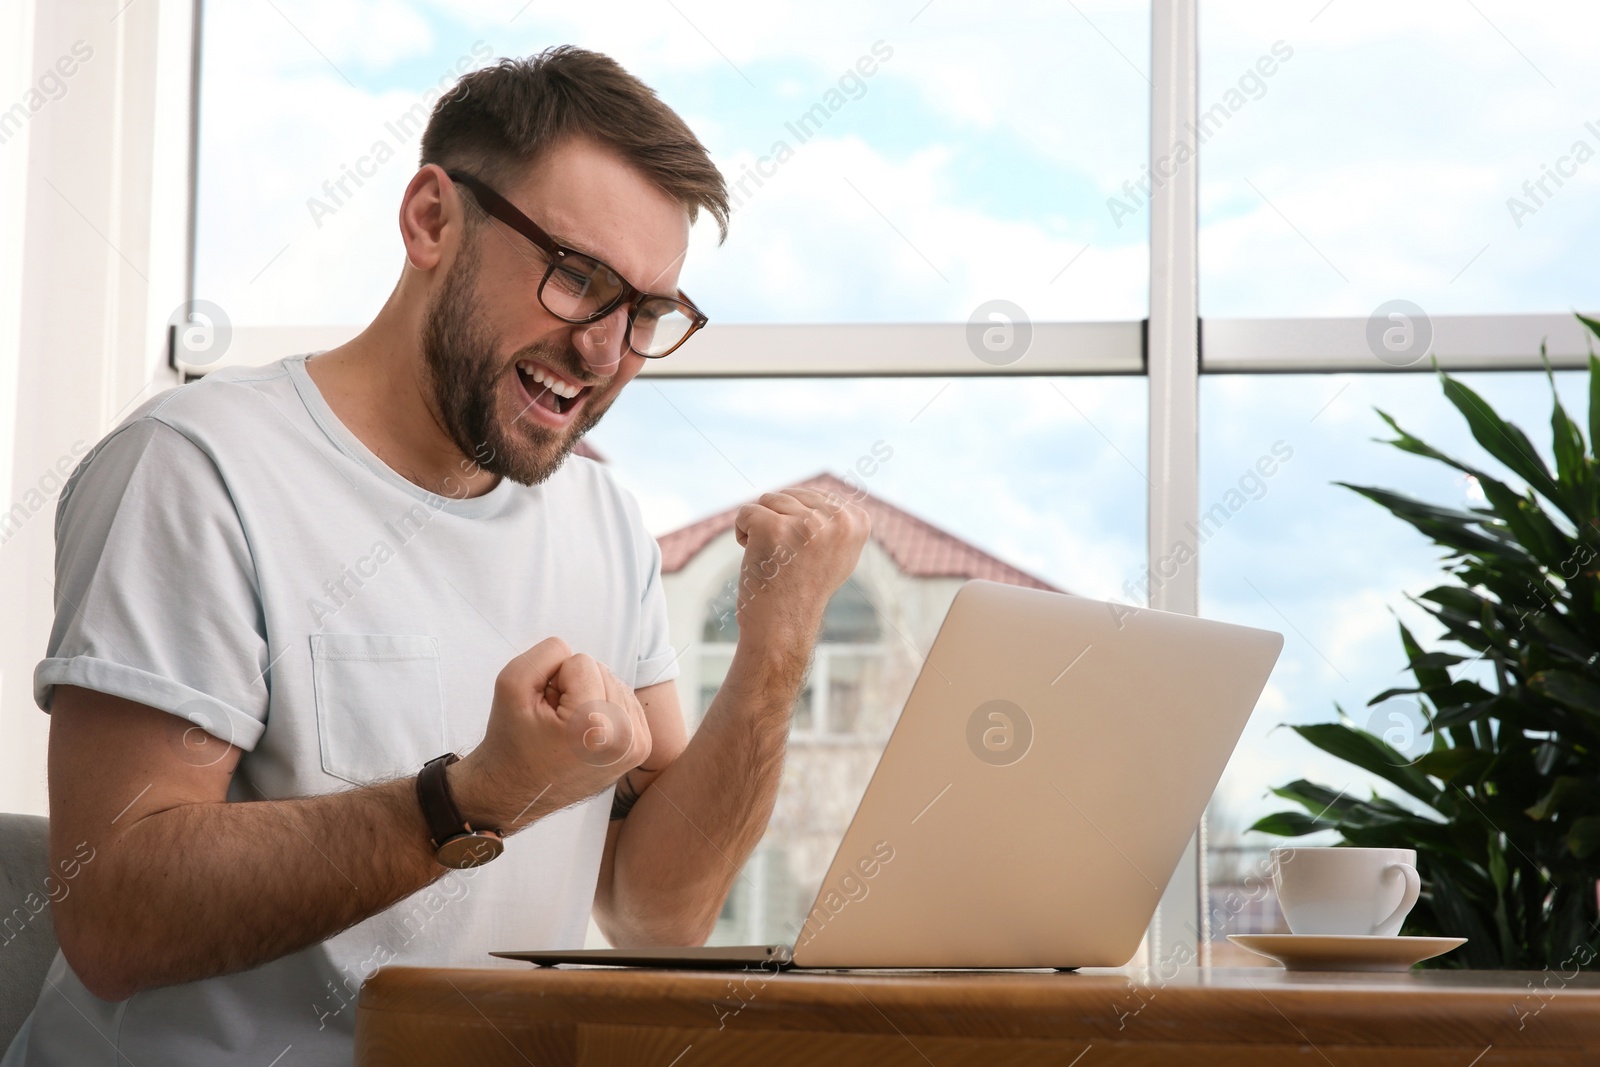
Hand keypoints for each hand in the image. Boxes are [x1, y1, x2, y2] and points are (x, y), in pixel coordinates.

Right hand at [450, 637, 651, 833]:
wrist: (516, 793)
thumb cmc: (511, 742)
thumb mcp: (511, 685)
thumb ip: (545, 654)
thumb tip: (575, 653)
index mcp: (594, 726)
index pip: (581, 661)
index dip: (554, 679)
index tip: (544, 712)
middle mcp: (624, 738)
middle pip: (602, 670)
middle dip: (573, 688)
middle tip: (553, 722)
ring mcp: (636, 745)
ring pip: (614, 682)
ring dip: (588, 697)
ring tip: (567, 729)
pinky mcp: (641, 748)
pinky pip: (623, 700)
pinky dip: (602, 708)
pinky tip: (583, 733)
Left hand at [732, 485, 869, 646]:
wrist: (782, 627)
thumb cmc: (804, 589)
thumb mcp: (837, 552)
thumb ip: (836, 521)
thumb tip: (832, 499)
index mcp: (857, 521)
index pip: (813, 495)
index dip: (800, 524)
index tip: (807, 556)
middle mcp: (838, 520)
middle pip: (789, 494)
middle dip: (779, 522)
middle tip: (788, 561)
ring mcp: (806, 524)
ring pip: (767, 500)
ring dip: (761, 529)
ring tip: (775, 561)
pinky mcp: (773, 528)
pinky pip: (745, 511)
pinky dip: (742, 533)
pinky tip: (756, 558)